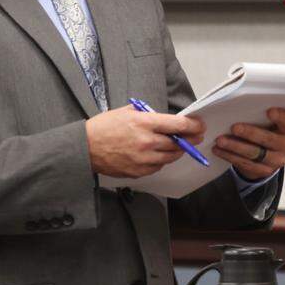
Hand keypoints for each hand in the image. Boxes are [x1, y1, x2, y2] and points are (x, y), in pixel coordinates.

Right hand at [85, 106, 205, 177]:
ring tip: (177, 145)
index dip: (194, 126)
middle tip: (194, 136)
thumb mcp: (127, 112)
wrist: (85, 147)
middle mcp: (147, 142)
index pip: (178, 125)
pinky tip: (157, 154)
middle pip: (179, 143)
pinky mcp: (138, 172)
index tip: (200, 125)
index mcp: (145, 123)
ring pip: (171, 157)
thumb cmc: (105, 126)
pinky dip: (161, 160)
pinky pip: (158, 166)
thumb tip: (167, 120)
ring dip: (177, 151)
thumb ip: (149, 115)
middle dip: (189, 139)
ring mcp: (143, 159)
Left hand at [211, 108, 284, 180]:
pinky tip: (218, 150)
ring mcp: (276, 161)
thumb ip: (262, 114)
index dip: (280, 117)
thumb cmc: (267, 129)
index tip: (268, 111)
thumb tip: (241, 106)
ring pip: (254, 153)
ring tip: (220, 140)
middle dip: (249, 133)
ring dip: (234, 146)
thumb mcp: (270, 122)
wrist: (269, 154)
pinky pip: (245, 164)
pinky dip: (229, 156)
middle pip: (268, 139)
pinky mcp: (264, 171)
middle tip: (234, 128)